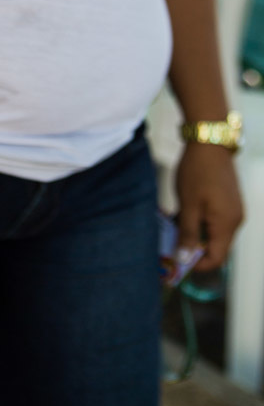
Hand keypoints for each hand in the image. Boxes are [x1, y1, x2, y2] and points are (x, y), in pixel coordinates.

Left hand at [175, 143, 243, 270]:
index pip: (217, 258)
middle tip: (170, 240)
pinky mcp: (228, 201)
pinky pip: (214, 219)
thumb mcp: (188, 204)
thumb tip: (183, 258)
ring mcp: (232, 210)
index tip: (177, 259)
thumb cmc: (197, 172)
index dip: (197, 263)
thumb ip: (187, 233)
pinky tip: (182, 210)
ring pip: (212, 232)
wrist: (209, 142)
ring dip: (193, 231)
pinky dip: (198, 220)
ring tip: (172, 222)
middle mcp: (234, 220)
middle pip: (215, 247)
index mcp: (227, 224)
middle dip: (192, 247)